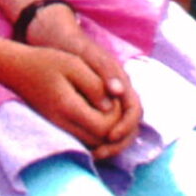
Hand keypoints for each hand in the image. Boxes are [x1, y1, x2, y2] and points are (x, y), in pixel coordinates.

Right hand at [5, 30, 131, 154]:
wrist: (18, 70)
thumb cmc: (47, 62)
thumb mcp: (74, 64)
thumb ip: (94, 85)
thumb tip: (110, 106)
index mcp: (68, 107)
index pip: (104, 128)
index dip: (117, 117)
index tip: (114, 97)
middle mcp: (62, 124)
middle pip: (99, 141)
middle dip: (113, 126)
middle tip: (112, 102)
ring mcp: (58, 129)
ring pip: (91, 143)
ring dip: (103, 131)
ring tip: (104, 107)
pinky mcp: (57, 129)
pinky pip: (81, 139)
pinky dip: (92, 132)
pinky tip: (93, 112)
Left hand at [55, 23, 141, 154]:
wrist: (60, 40)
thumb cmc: (74, 47)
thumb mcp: (88, 56)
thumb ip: (104, 72)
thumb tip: (118, 92)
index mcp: (121, 81)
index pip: (135, 109)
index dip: (126, 125)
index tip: (110, 136)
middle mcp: (118, 92)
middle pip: (130, 125)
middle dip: (119, 142)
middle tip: (100, 153)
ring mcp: (108, 99)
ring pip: (118, 128)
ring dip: (110, 144)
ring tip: (93, 154)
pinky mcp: (96, 105)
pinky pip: (105, 127)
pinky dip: (99, 139)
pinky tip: (85, 146)